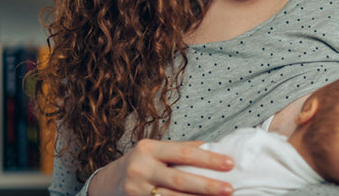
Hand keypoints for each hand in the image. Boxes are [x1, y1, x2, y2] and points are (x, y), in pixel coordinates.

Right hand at [89, 139, 234, 195]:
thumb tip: (215, 147)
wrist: (108, 183)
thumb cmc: (141, 163)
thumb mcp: (156, 151)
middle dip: (207, 186)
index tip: (230, 164)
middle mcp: (141, 168)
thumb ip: (182, 150)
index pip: (184, 153)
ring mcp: (137, 190)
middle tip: (229, 189)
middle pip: (179, 179)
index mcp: (149, 149)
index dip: (208, 159)